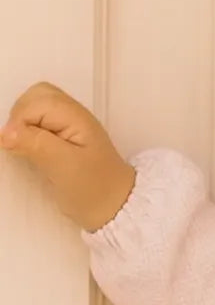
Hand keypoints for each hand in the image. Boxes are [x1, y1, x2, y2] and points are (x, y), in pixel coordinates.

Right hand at [1, 82, 135, 231]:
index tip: (18, 146)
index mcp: (75, 117)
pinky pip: (40, 122)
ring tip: (26, 147)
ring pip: (35, 107)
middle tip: (21, 145)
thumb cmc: (93, 189)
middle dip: (20, 117)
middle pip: (35, 96)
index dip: (19, 121)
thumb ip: (35, 144)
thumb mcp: (63, 167)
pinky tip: (32, 148)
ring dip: (23, 123)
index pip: (36, 101)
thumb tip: (5, 131)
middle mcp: (72, 114)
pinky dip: (29, 130)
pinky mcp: (63, 136)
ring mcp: (68, 124)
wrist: (114, 208)